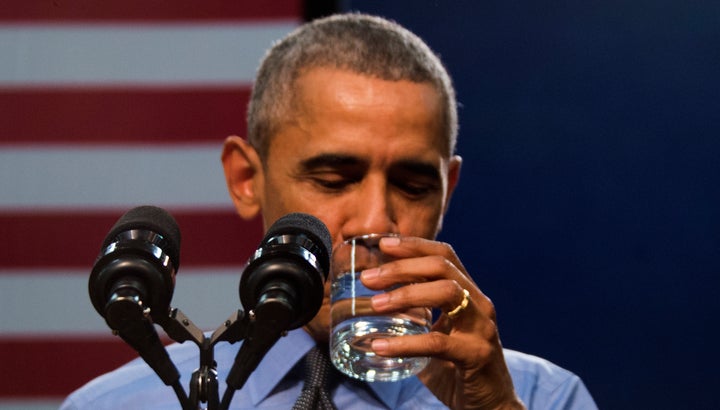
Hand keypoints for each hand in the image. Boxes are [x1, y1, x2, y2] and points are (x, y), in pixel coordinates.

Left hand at [361, 236, 524, 408]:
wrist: (490, 406)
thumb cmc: (458, 368)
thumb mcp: (436, 333)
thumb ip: (413, 317)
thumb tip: (372, 303)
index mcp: (469, 294)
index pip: (444, 256)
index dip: (415, 245)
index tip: (384, 243)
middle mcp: (479, 304)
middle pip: (442, 267)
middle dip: (403, 267)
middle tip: (369, 277)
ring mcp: (481, 328)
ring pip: (447, 293)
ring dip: (406, 294)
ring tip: (376, 304)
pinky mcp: (476, 355)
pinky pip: (437, 342)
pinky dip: (405, 343)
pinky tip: (380, 346)